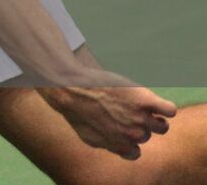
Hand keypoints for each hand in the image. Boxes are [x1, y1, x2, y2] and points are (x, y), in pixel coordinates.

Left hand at [38, 74, 175, 159]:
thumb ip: (107, 144)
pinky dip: (166, 108)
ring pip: (162, 127)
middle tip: (124, 110)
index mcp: (120, 146)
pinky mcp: (145, 101)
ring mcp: (140, 118)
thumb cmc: (76, 109)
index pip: (135, 152)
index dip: (129, 140)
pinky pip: (169, 110)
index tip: (121, 128)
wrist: (72, 88)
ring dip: (155, 118)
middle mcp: (133, 135)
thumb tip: (114, 146)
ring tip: (144, 107)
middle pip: (146, 135)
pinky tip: (155, 103)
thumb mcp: (88, 136)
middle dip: (137, 125)